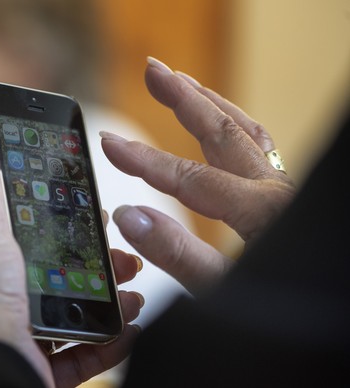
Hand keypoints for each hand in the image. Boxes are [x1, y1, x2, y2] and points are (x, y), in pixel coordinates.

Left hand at [0, 106, 142, 387]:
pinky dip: (109, 338)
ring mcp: (18, 336)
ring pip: (74, 310)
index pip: (25, 233)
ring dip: (109, 297)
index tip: (94, 212)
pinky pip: (82, 350)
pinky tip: (130, 324)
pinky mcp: (39, 367)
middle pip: (56, 272)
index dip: (62, 220)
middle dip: (96, 260)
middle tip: (125, 253)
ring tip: (134, 287)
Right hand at [101, 57, 295, 295]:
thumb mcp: (224, 290)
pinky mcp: (281, 195)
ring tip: (181, 84)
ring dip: (209, 104)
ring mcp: (280, 188)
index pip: (189, 176)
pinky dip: (232, 125)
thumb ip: (177, 254)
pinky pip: (257, 145)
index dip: (144, 160)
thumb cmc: (282, 307)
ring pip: (244, 132)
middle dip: (183, 98)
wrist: (325, 308)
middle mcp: (273, 189)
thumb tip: (131, 215)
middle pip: (222, 131)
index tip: (109, 143)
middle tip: (153, 69)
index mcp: (260, 210)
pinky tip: (219, 125)